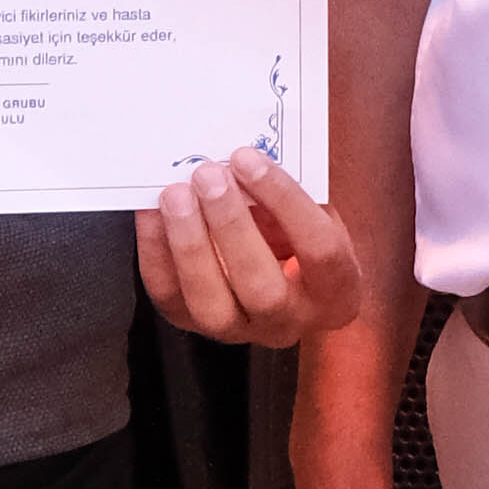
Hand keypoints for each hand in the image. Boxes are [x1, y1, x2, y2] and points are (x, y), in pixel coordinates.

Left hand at [137, 149, 368, 347]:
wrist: (283, 281)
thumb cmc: (300, 236)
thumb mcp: (313, 213)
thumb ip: (286, 193)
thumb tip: (238, 158)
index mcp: (336, 291)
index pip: (319, 250)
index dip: (285, 200)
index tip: (248, 158)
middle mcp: (291, 322)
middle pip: (262, 288)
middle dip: (230, 226)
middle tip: (208, 175)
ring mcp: (241, 330)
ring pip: (211, 305)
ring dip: (189, 244)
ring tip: (175, 194)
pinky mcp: (195, 325)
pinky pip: (170, 297)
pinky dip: (156, 252)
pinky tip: (152, 212)